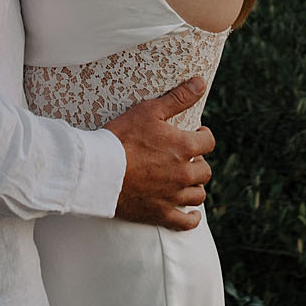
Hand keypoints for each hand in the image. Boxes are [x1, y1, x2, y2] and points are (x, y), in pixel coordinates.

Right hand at [104, 77, 216, 230]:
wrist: (97, 170)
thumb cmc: (121, 137)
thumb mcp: (149, 111)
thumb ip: (178, 98)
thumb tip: (201, 82)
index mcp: (184, 148)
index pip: (208, 142)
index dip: (203, 136)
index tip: (196, 134)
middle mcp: (184, 174)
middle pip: (205, 170)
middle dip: (198, 161)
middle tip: (185, 156)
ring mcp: (173, 196)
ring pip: (198, 194)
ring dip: (194, 186)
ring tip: (185, 179)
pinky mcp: (159, 213)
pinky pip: (185, 222)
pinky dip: (191, 219)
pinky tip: (193, 215)